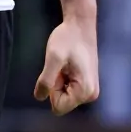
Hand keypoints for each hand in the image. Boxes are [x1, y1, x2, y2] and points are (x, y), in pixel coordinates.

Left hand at [35, 0, 98, 114]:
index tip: (58, 71)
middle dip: (57, 85)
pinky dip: (65, 78)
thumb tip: (39, 97)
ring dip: (60, 81)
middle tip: (62, 66)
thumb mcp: (53, 58)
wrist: (80, 24)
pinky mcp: (88, 84)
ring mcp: (91, 90)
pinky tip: (69, 64)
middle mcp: (91, 95)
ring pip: (64, 96)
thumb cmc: (67, 38)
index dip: (52, 89)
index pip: (58, 107)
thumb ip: (46, 80)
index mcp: (85, 91)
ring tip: (66, 64)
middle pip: (62, 102)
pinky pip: (69, 89)